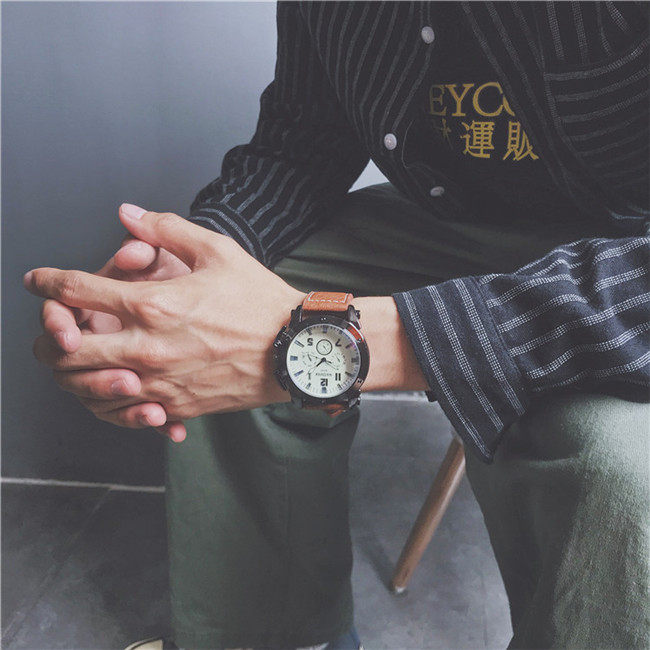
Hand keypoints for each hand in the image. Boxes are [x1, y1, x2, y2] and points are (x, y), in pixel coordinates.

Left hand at [25, 205, 302, 432]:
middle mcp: (149, 348)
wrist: (295, 350)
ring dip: (72, 372)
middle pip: (66, 350)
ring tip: (80, 356)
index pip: (77, 291)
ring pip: (87, 388)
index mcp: (155, 305)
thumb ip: (166, 229)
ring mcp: (161, 383)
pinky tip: (117, 384)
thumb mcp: (217, 252)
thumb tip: (128, 214)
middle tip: (55, 324)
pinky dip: (109, 400)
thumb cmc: (260, 301)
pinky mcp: (176, 405)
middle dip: (49, 334)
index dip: (48, 282)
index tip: (39, 281)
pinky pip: (124, 412)